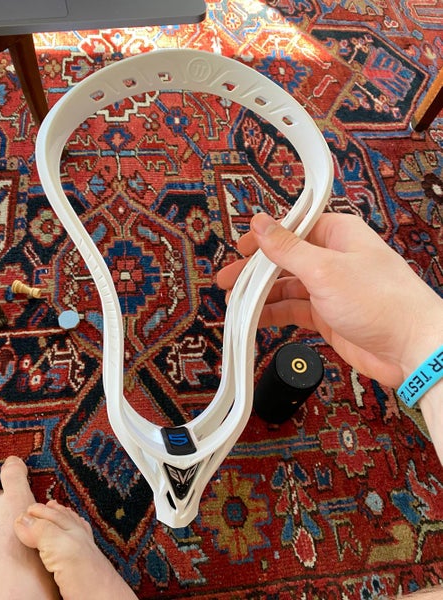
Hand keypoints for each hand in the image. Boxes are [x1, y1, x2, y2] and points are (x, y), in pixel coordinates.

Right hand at [217, 212, 442, 388]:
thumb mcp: (325, 268)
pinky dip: (273, 313)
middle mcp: (331, 259)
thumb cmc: (382, 302)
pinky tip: (255, 317)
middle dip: (254, 271)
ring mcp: (329, 288)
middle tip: (227, 280)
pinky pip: (293, 310)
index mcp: (336, 234)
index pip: (290, 228)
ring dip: (260, 294)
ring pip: (285, 286)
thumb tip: (261, 222)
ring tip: (234, 301)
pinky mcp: (327, 315)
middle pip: (283, 259)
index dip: (262, 238)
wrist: (411, 348)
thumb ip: (287, 247)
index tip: (239, 249)